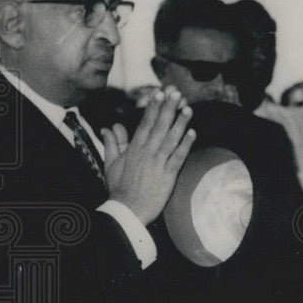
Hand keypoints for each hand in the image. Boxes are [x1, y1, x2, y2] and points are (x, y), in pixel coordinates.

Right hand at [101, 86, 195, 224]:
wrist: (127, 210)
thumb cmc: (119, 188)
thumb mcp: (111, 164)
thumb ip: (112, 144)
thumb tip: (109, 127)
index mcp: (134, 149)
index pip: (145, 123)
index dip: (153, 107)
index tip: (159, 93)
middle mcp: (147, 153)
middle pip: (159, 126)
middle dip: (168, 108)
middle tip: (176, 93)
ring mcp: (158, 163)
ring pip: (171, 139)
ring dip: (180, 123)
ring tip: (188, 108)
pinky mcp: (168, 175)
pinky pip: (178, 157)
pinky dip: (185, 145)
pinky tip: (193, 133)